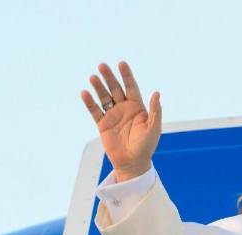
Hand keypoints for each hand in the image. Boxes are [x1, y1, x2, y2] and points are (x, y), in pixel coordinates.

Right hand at [81, 62, 161, 181]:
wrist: (132, 163)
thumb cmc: (146, 146)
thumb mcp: (154, 128)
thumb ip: (156, 111)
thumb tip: (157, 93)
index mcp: (137, 107)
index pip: (131, 87)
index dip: (127, 75)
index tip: (121, 64)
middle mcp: (124, 108)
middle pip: (115, 89)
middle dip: (109, 77)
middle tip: (102, 65)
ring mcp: (112, 115)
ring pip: (104, 97)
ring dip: (98, 87)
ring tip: (93, 77)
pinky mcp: (102, 124)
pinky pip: (95, 111)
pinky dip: (90, 102)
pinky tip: (85, 93)